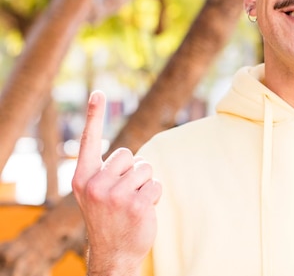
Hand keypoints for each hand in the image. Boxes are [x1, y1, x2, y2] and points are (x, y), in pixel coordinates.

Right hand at [72, 91, 160, 275]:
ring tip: (133, 203)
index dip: (95, 115)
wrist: (114, 254)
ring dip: (145, 184)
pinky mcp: (136, 204)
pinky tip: (142, 211)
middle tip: (124, 195)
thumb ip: (106, 172)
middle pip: (129, 154)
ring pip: (146, 169)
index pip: (90, 141)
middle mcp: (95, 184)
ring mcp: (115, 195)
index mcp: (83, 178)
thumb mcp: (97, 194)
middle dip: (133, 171)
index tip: (98, 92)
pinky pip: (156, 185)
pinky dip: (154, 196)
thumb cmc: (109, 218)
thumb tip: (131, 156)